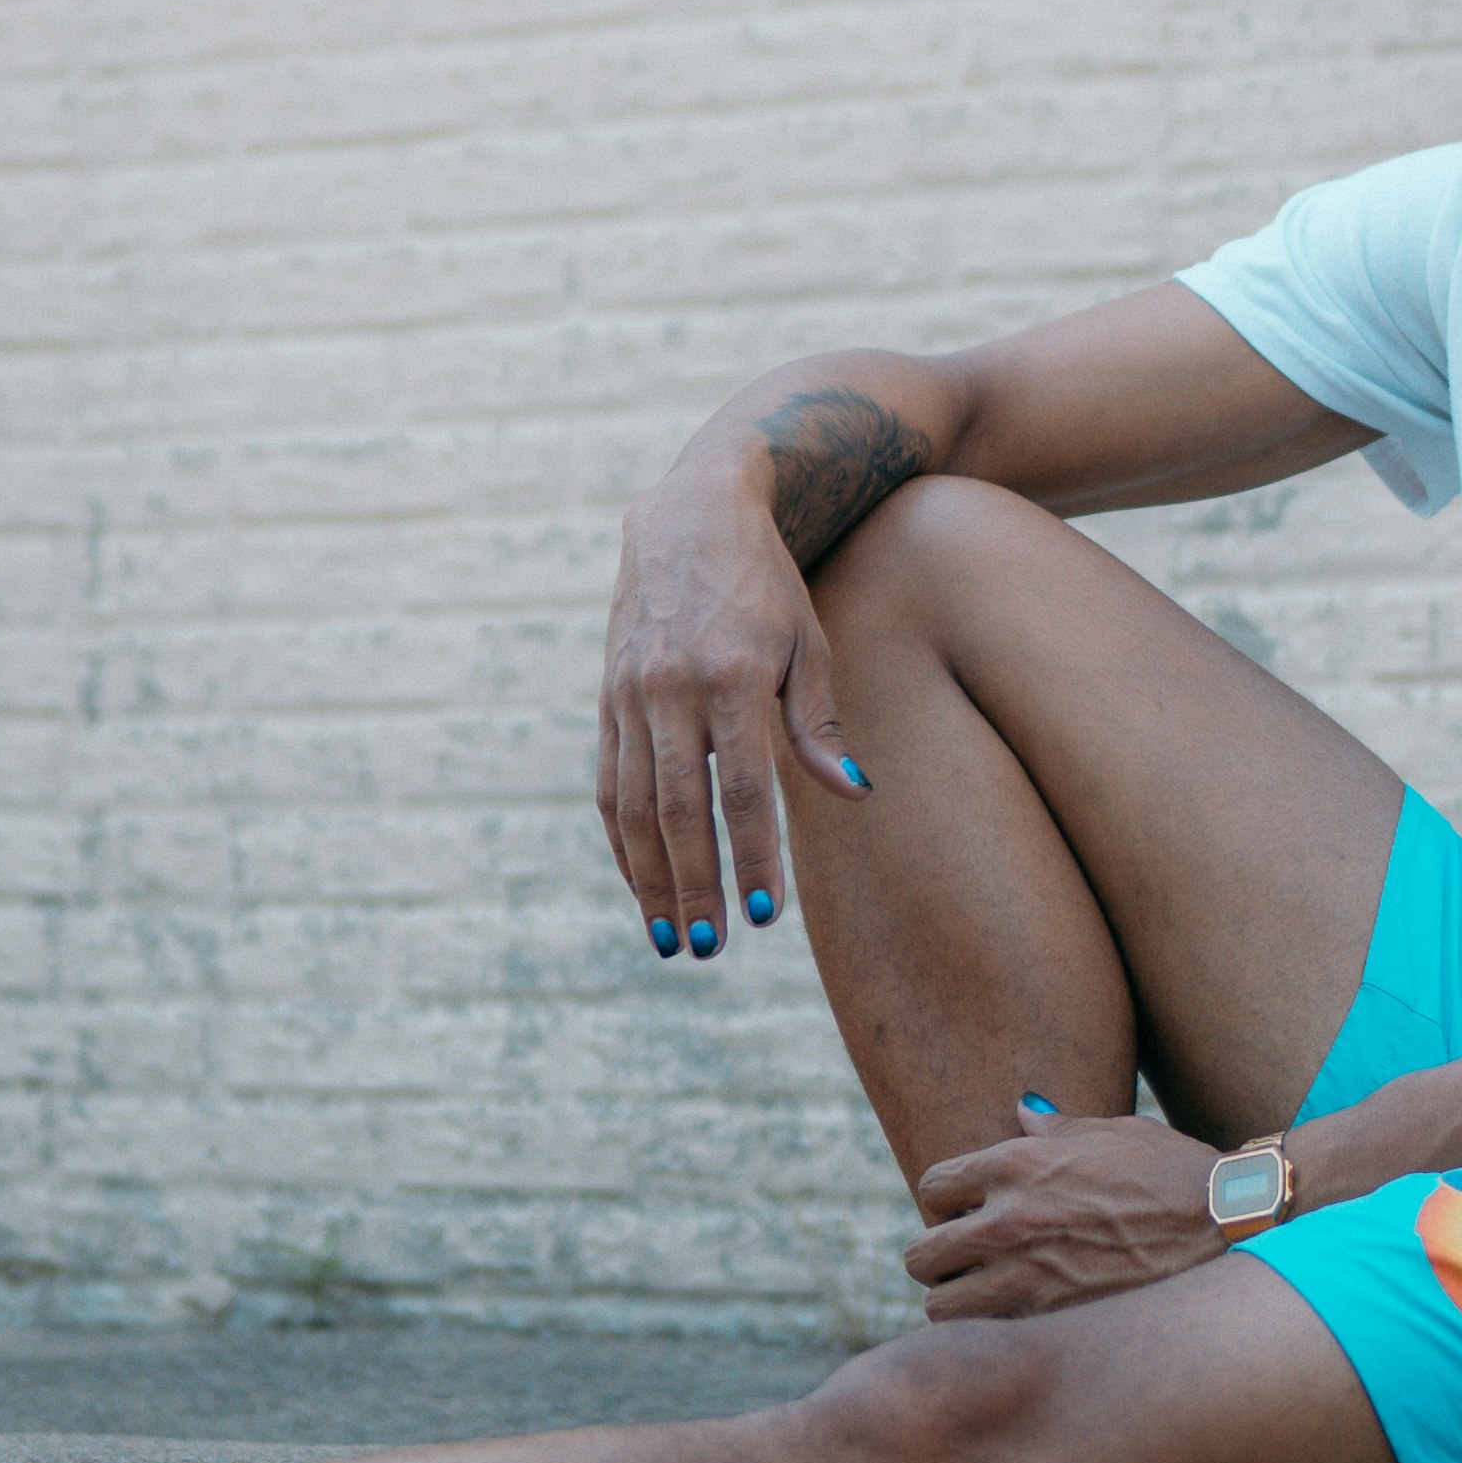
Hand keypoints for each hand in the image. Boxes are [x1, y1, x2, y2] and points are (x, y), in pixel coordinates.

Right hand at [594, 446, 867, 955]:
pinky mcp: (606, 697)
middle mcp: (672, 686)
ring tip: (672, 939)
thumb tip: (855, 793)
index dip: (752, 854)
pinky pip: (608, 784)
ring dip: (649, 879)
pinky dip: (621, 842)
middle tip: (711, 948)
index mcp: (733, 674)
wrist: (691, 514)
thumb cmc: (769, 585)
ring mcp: (629, 693)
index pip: (741, 787)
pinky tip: (642, 884)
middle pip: (678, 808)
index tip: (765, 916)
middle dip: (694, 884)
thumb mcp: (809, 642)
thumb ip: (821, 723)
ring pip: (632, 805)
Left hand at [901, 1111, 1247, 1318]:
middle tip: (973, 1263)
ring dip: (961, 1305)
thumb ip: (1056, 1127)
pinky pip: (989, 1339)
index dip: (948, 1203)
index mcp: (1015, 1163)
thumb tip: (1022, 1109)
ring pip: (941, 1308)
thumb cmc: (1175, 1172)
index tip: (970, 1213)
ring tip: (992, 1300)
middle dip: (941, 1259)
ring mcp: (1024, 1277)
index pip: (932, 1188)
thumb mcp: (1115, 1132)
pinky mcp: (1050, 1322)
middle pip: (920, 1255)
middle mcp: (1006, 1220)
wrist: (1227, 1225)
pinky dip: (995, 1337)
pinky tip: (1024, 1326)